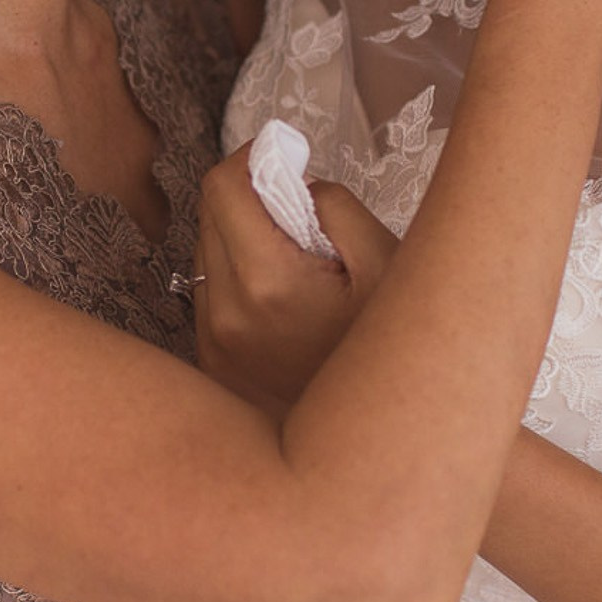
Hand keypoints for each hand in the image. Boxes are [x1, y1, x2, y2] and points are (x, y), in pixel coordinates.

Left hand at [190, 142, 400, 412]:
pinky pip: (211, 298)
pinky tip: (284, 302)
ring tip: (296, 265)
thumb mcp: (386, 262)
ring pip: (206, 256)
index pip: (222, 187)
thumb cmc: (395, 350)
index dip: (251, 159)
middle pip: (209, 217)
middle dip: (249, 199)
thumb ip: (333, 205)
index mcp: (266, 283)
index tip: (283, 160)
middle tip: (299, 212)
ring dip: (241, 242)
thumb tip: (291, 180)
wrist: (382, 442)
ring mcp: (214, 347)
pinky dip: (238, 282)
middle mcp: (226, 316)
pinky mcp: (215, 368)